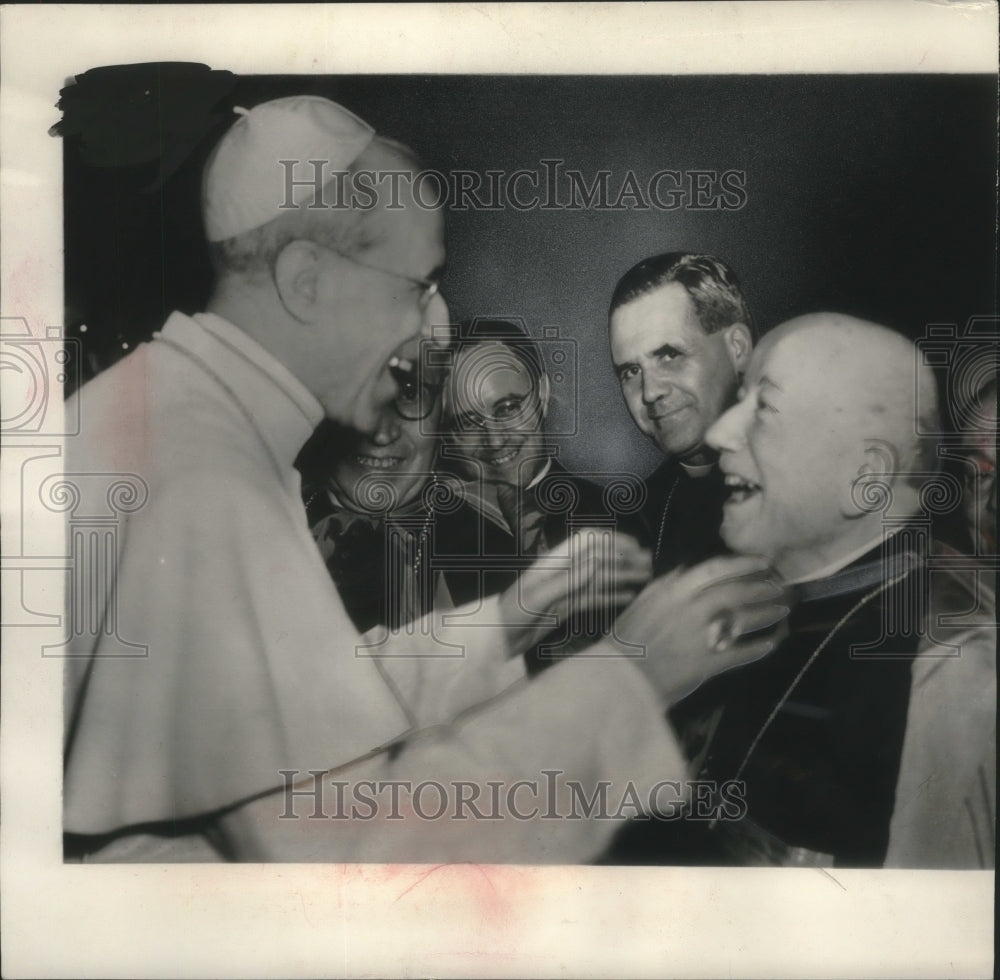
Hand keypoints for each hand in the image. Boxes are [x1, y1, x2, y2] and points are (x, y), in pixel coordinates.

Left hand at [496, 527, 652, 655]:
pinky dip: (611, 596)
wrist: (497, 639)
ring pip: (599, 579)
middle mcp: (563, 572)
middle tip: (649, 564)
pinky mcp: (565, 608)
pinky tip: (628, 597)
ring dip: (622, 576)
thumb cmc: (512, 613)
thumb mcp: (538, 595)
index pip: (587, 541)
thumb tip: (597, 560)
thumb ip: (568, 579)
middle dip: (623, 558)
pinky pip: (592, 598)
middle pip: (598, 559)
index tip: (635, 546)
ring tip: (645, 579)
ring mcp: (565, 590)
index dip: (611, 539)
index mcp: (554, 562)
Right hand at [613, 555, 789, 703]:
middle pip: (738, 592)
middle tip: (780, 587)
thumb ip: (664, 585)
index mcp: (676, 591)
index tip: (763, 563)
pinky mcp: (709, 662)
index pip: (718, 569)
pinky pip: (741, 653)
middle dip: (763, 589)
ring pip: (744, 620)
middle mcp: (693, 608)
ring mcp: (703, 636)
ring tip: (782, 611)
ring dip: (767, 614)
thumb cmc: (627, 639)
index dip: (744, 564)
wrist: (619, 677)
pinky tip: (771, 644)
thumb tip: (685, 570)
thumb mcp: (642, 603)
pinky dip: (758, 648)